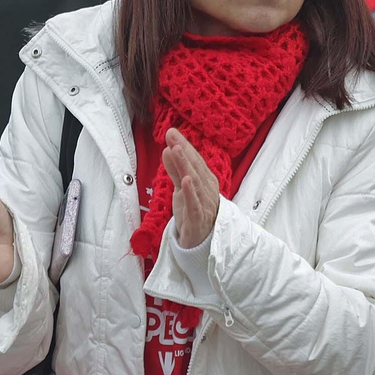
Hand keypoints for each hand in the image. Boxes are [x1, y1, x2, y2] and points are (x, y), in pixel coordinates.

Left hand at [163, 128, 219, 248]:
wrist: (202, 242)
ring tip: (177, 150)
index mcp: (205, 181)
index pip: (194, 160)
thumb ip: (175, 170)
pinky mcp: (197, 220)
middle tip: (172, 135)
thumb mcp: (181, 188)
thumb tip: (167, 149)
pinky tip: (185, 180)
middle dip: (183, 150)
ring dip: (186, 166)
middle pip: (195, 168)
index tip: (172, 132)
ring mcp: (204, 204)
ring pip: (195, 183)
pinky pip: (195, 205)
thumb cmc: (193, 211)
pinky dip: (191, 192)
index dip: (184, 146)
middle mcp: (207, 190)